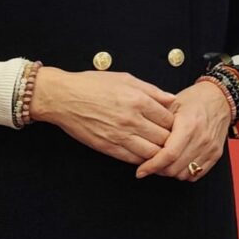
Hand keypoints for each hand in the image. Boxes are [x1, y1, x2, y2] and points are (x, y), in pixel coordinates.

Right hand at [30, 67, 174, 164]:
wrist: (63, 97)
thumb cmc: (93, 85)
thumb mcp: (125, 79)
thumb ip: (152, 90)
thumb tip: (172, 100)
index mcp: (138, 100)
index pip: (169, 119)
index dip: (176, 123)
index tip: (175, 125)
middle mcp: (131, 120)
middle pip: (164, 138)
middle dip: (171, 140)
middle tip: (173, 140)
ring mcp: (119, 136)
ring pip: (152, 153)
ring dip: (159, 153)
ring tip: (161, 151)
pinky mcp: (108, 147)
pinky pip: (133, 159)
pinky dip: (142, 160)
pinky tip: (145, 155)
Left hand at [136, 79, 232, 180]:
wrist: (220, 99)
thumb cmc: (194, 100)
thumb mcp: (172, 104)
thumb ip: (157, 121)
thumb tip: (139, 139)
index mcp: (189, 126)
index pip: (169, 154)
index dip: (152, 166)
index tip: (141, 171)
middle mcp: (201, 139)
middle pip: (175, 168)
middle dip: (159, 170)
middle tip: (150, 164)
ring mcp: (210, 148)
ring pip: (184, 174)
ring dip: (171, 172)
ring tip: (163, 163)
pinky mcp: (215, 154)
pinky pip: (196, 174)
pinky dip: (184, 173)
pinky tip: (177, 163)